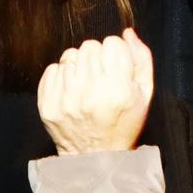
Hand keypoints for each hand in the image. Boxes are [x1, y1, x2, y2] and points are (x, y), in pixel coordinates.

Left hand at [36, 29, 153, 155]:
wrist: (96, 159)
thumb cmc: (124, 124)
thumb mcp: (144, 94)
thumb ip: (141, 59)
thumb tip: (127, 33)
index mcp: (118, 91)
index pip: (112, 43)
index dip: (116, 53)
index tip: (116, 68)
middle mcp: (90, 94)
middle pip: (90, 46)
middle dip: (97, 58)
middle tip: (101, 77)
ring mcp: (66, 100)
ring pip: (70, 55)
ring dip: (79, 65)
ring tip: (86, 85)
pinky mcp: (48, 106)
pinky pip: (53, 69)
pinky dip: (62, 76)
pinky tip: (72, 91)